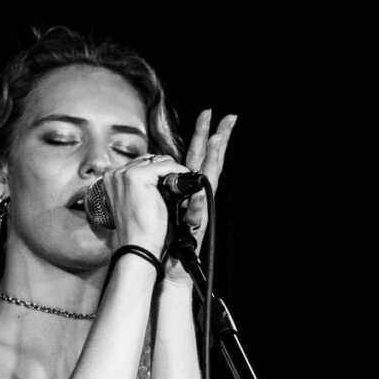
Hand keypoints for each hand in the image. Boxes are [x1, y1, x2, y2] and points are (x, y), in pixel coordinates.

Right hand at [101, 153, 180, 257]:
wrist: (139, 245)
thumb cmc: (139, 229)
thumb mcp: (138, 202)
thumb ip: (143, 185)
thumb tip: (164, 172)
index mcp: (111, 179)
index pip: (141, 164)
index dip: (158, 173)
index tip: (171, 183)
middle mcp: (115, 173)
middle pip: (150, 160)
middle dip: (165, 171)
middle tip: (176, 188)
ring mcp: (124, 173)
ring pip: (158, 161)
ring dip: (171, 173)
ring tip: (178, 188)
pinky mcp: (137, 176)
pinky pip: (166, 166)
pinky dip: (178, 172)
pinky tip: (181, 184)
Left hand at [166, 109, 236, 282]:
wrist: (167, 263)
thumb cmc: (161, 235)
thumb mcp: (159, 202)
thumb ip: (160, 184)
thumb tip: (151, 168)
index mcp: (186, 188)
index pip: (197, 156)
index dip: (204, 136)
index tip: (209, 114)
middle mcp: (197, 195)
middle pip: (211, 162)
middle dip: (219, 139)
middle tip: (228, 117)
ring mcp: (200, 210)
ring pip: (211, 180)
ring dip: (215, 160)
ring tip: (219, 140)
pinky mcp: (196, 227)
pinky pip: (197, 212)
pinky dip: (198, 203)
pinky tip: (200, 193)